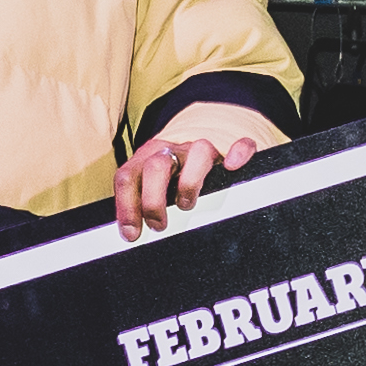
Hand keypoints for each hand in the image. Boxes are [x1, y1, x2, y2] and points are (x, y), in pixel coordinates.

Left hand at [115, 112, 282, 235]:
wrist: (209, 131)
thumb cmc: (179, 169)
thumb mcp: (154, 180)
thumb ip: (143, 200)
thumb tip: (133, 234)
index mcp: (150, 156)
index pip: (129, 177)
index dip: (126, 206)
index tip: (132, 233)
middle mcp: (175, 149)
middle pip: (156, 166)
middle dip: (153, 200)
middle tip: (158, 224)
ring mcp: (204, 146)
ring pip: (197, 153)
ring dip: (190, 182)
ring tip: (187, 205)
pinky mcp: (232, 145)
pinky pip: (239, 144)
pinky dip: (237, 153)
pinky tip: (232, 166)